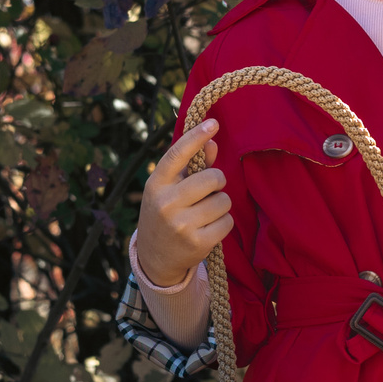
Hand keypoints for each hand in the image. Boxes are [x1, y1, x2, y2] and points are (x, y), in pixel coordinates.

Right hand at [135, 117, 232, 283]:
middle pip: (212, 178)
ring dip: (221, 205)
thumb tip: (213, 143)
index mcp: (156, 184)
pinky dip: (223, 223)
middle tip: (210, 190)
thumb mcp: (170, 189)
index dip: (196, 137)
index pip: (177, 154)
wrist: (155, 258)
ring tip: (205, 213)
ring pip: (224, 201)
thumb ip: (192, 167)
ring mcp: (181, 224)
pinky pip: (227, 222)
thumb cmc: (166, 214)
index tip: (213, 123)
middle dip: (218, 181)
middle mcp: (166, 203)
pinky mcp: (197, 243)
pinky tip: (209, 228)